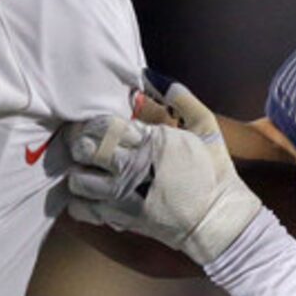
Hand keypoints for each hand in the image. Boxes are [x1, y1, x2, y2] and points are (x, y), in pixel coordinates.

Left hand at [64, 84, 260, 266]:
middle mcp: (133, 167)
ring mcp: (125, 195)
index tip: (95, 127)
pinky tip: (91, 196)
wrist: (217, 220)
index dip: (93, 124)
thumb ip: (181, 98)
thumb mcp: (206, 127)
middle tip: (84, 147)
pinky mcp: (122, 219)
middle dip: (80, 145)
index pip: (105, 125)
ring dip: (79, 174)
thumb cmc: (214, 172)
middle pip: (86, 149)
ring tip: (87, 172)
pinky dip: (80, 202)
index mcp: (151, 141)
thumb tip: (150, 75)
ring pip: (79, 180)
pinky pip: (83, 209)